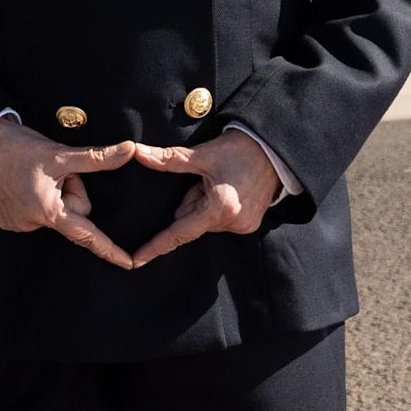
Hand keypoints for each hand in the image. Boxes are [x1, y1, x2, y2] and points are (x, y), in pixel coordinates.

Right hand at [0, 117, 139, 269]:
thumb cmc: (21, 148)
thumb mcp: (61, 153)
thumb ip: (97, 158)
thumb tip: (129, 150)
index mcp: (48, 211)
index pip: (87, 234)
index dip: (110, 250)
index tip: (129, 264)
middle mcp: (31, 224)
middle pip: (74, 214)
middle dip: (72, 193)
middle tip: (56, 173)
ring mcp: (17, 225)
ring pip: (57, 214)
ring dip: (54, 197)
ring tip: (37, 178)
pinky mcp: (8, 222)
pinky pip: (39, 215)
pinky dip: (38, 200)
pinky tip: (25, 185)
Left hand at [121, 132, 281, 266]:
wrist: (274, 150)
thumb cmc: (239, 150)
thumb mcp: (202, 154)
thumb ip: (168, 159)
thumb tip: (138, 153)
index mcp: (219, 209)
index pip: (179, 233)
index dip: (156, 246)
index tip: (137, 261)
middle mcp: (232, 223)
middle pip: (191, 221)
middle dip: (191, 202)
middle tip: (206, 179)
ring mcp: (243, 226)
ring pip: (204, 220)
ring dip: (204, 203)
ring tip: (221, 182)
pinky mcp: (249, 225)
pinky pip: (219, 221)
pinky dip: (217, 207)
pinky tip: (229, 189)